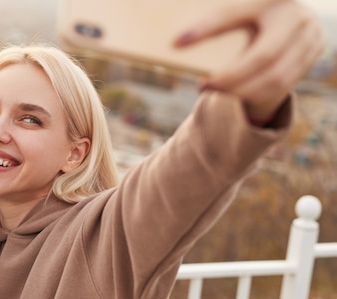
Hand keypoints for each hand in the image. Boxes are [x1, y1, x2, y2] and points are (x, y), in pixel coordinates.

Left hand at [175, 0, 325, 120]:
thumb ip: (215, 25)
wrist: (293, 17)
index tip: (177, 41)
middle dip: (230, 78)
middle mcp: (296, 15)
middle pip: (262, 56)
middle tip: (203, 85)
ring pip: (274, 77)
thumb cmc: (255, 15)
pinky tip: (233, 93)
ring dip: (241, 91)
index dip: (206, 28)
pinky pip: (282, 85)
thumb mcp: (239, 14)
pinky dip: (254, 94)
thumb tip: (177, 42)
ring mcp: (310, 37)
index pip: (232, 13)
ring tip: (214, 91)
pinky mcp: (313, 55)